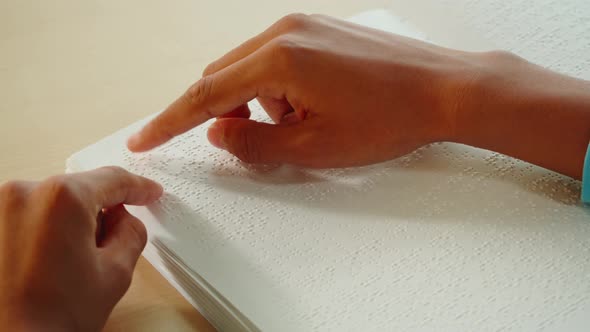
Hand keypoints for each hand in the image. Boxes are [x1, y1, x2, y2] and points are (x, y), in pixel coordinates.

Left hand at [0, 167, 162, 330]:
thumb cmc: (50, 319)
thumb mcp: (116, 273)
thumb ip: (131, 233)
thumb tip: (124, 220)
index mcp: (62, 199)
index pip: (111, 180)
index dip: (137, 187)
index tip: (148, 193)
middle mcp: (24, 193)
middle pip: (80, 189)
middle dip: (100, 212)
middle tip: (108, 246)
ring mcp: (0, 207)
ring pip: (53, 201)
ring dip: (70, 222)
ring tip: (70, 264)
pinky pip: (29, 213)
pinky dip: (45, 229)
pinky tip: (49, 262)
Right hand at [126, 13, 476, 166]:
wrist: (445, 89)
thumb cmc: (388, 119)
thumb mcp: (314, 147)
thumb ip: (253, 144)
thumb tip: (217, 134)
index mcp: (278, 59)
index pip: (205, 95)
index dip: (170, 122)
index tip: (144, 139)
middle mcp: (285, 31)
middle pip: (223, 76)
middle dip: (222, 114)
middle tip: (240, 143)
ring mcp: (305, 25)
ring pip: (250, 68)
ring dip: (255, 102)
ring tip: (296, 127)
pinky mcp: (321, 30)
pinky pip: (277, 58)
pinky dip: (276, 88)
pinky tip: (310, 107)